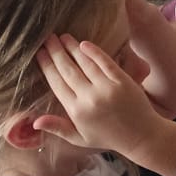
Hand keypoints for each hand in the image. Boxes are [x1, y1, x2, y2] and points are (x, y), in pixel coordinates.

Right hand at [34, 33, 154, 151]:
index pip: (57, 84)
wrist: (141, 136)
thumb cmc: (108, 137)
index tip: (39, 53)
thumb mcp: (79, 138)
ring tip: (63, 36)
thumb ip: (57, 127)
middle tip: (47, 38)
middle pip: (68, 70)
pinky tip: (84, 43)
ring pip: (85, 63)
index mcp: (76, 111)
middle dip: (55, 52)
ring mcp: (107, 88)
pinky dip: (94, 52)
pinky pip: (105, 62)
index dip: (47, 66)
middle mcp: (89, 98)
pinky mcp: (122, 81)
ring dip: (72, 48)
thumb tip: (34, 121)